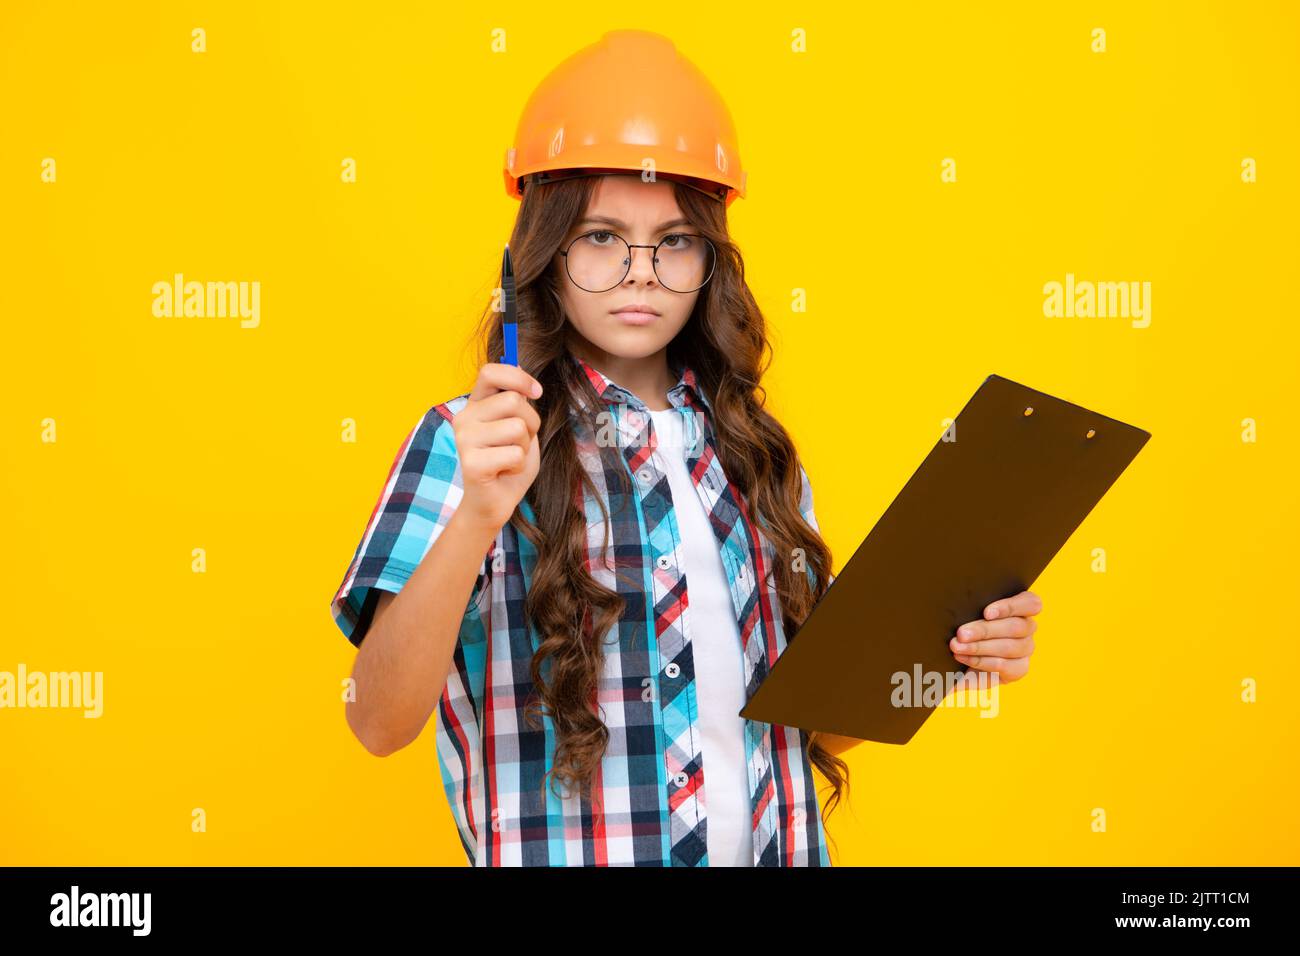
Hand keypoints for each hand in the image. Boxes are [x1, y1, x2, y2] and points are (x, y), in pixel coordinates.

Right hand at [453, 362, 543, 532]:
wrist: (494, 502)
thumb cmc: (508, 462)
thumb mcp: (518, 426)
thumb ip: (518, 404)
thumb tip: (522, 376)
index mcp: (475, 405)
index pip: (490, 372)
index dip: (518, 377)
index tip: (536, 392)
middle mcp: (464, 418)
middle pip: (514, 401)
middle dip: (531, 422)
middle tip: (520, 442)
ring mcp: (464, 440)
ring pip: (518, 428)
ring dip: (525, 446)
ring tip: (510, 458)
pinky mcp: (472, 463)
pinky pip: (515, 454)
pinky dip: (519, 465)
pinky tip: (504, 471)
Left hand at [948, 589, 1041, 687]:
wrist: (963, 658)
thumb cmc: (968, 627)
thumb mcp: (969, 614)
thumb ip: (972, 608)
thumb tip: (959, 604)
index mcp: (1022, 607)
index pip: (1030, 603)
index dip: (1010, 607)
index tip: (986, 613)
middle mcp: (1028, 627)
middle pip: (1016, 627)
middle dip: (985, 630)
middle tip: (961, 634)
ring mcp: (1026, 649)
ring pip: (1009, 647)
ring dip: (979, 647)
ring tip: (957, 647)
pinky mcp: (1019, 668)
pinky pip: (1003, 666)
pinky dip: (980, 662)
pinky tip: (964, 658)